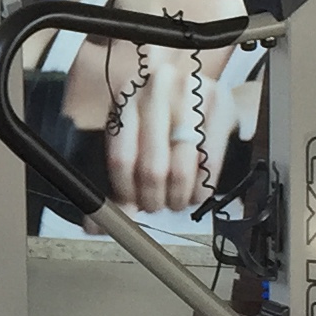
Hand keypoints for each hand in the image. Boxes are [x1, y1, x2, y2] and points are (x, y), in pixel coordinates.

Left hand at [96, 38, 222, 213]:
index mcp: (126, 96)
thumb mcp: (135, 135)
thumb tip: (95, 226)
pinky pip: (210, 165)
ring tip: (177, 201)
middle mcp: (156, 89)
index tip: (131, 207)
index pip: (121, 159)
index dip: (125, 194)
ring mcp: (191, 95)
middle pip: (152, 169)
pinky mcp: (220, 106)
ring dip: (178, 199)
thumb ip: (118, 177)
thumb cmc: (165, 120)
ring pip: (181, 171)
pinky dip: (202, 189)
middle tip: (156, 206)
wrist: (205, 93)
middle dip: (153, 200)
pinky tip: (196, 191)